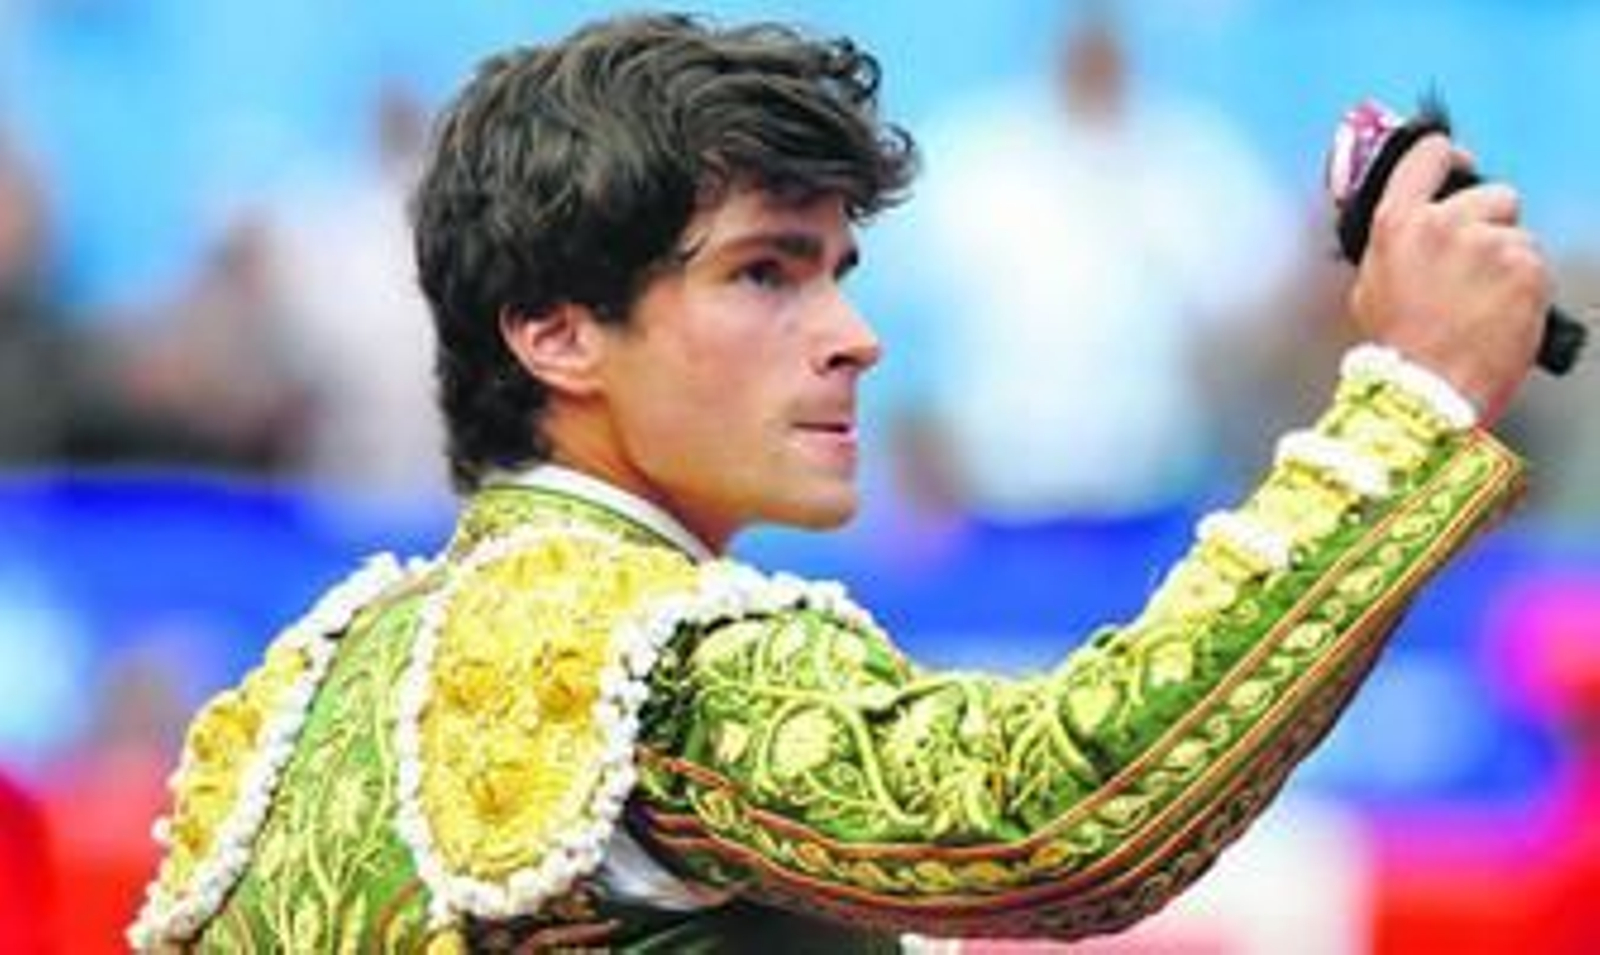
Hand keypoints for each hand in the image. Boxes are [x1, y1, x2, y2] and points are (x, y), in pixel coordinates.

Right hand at [1349, 134, 1548, 423]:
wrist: (1428, 390)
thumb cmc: (1398, 349)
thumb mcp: (1371, 285)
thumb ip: (1396, 243)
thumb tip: (1413, 228)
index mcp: (1398, 223)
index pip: (1430, 155)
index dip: (1448, 156)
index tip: (1456, 162)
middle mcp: (1445, 224)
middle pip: (1492, 194)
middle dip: (1490, 222)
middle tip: (1474, 264)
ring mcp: (1490, 244)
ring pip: (1519, 235)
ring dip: (1509, 261)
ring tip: (1484, 300)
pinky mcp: (1527, 269)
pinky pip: (1537, 265)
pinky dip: (1526, 288)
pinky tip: (1500, 313)